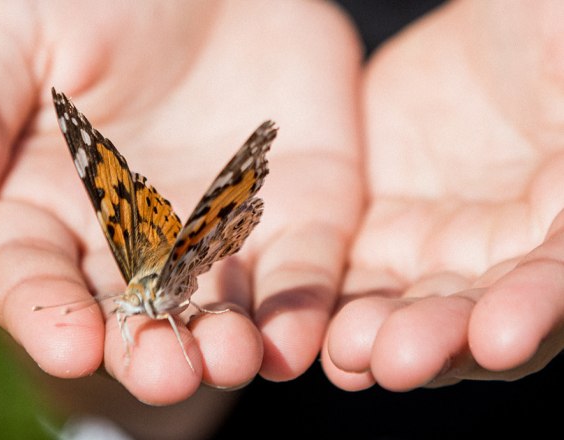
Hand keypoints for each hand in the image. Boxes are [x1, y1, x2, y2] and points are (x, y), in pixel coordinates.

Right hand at [0, 0, 362, 403]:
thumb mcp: (17, 39)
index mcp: (46, 208)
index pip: (33, 277)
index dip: (45, 314)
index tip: (69, 344)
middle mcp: (130, 240)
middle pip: (132, 314)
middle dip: (148, 349)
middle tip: (167, 374)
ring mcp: (214, 233)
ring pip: (219, 308)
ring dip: (229, 343)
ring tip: (238, 360)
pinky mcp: (290, 213)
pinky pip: (298, 270)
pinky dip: (300, 307)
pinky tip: (299, 338)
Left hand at [323, 0, 563, 390]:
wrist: (484, 17)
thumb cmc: (553, 29)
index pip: (557, 285)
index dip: (535, 313)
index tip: (502, 338)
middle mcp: (506, 253)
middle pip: (476, 314)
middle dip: (439, 339)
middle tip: (398, 359)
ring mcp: (435, 244)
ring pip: (406, 306)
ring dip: (377, 334)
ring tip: (348, 351)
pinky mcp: (374, 227)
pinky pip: (347, 273)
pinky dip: (328, 300)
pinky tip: (302, 325)